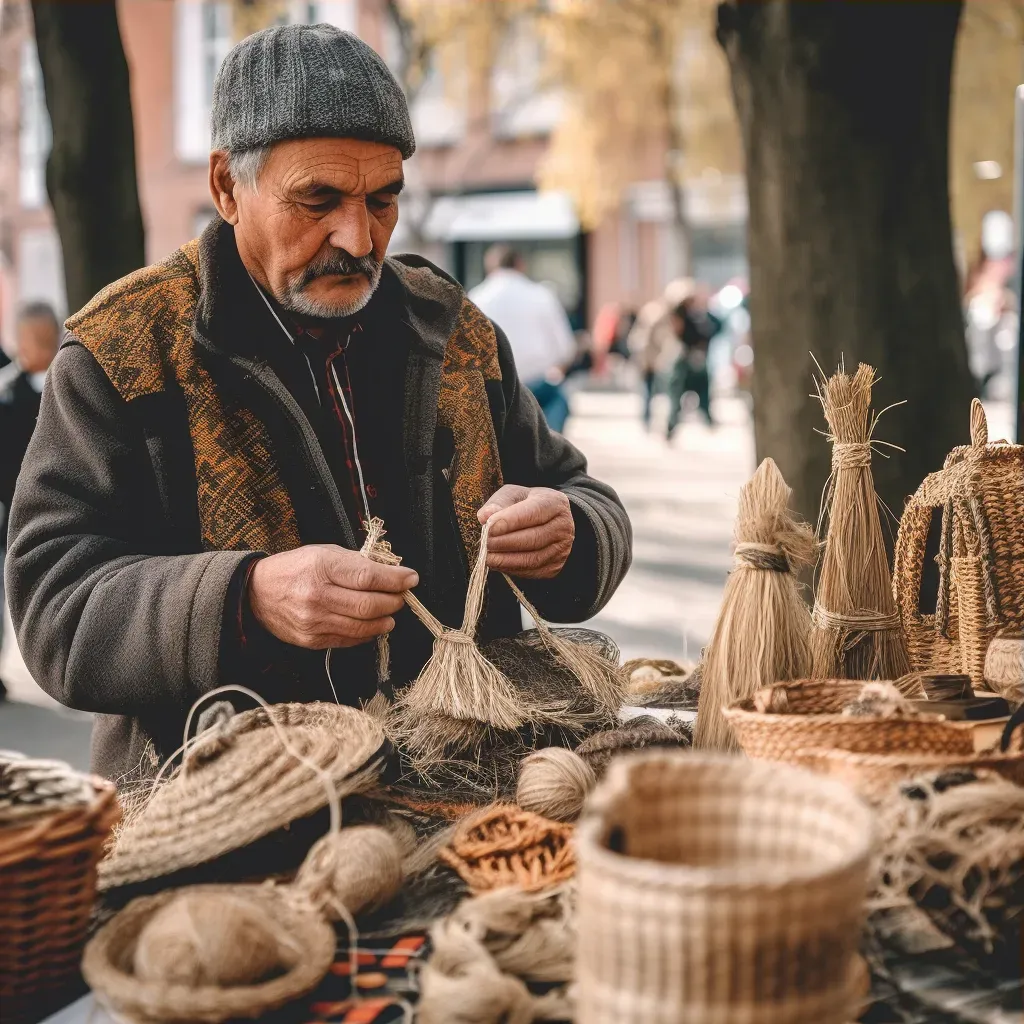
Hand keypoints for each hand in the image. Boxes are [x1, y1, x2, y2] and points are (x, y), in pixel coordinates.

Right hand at [247, 545, 417, 649]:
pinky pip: (349, 640)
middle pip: (369, 605)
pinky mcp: (312, 640)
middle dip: (394, 601)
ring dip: (385, 620)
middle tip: (402, 597)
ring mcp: (314, 621)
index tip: (411, 578)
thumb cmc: (296, 568)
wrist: (257, 593)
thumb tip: (392, 573)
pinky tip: (373, 624)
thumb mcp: (324, 553)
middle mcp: (317, 596)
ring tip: (391, 612)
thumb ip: (357, 563)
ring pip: (363, 627)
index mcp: (321, 567)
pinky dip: (367, 633)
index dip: (395, 579)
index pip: (368, 576)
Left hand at [478, 485, 573, 579]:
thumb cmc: (526, 505)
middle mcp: (563, 526)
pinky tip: (498, 563)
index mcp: (554, 503)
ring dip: (506, 560)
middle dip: (505, 543)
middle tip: (485, 543)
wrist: (547, 521)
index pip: (534, 512)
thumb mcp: (513, 495)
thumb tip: (485, 516)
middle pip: (534, 538)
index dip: (511, 521)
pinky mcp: (555, 566)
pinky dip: (512, 569)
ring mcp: (562, 549)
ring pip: (533, 559)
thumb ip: (498, 502)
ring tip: (487, 556)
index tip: (490, 528)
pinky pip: (532, 571)